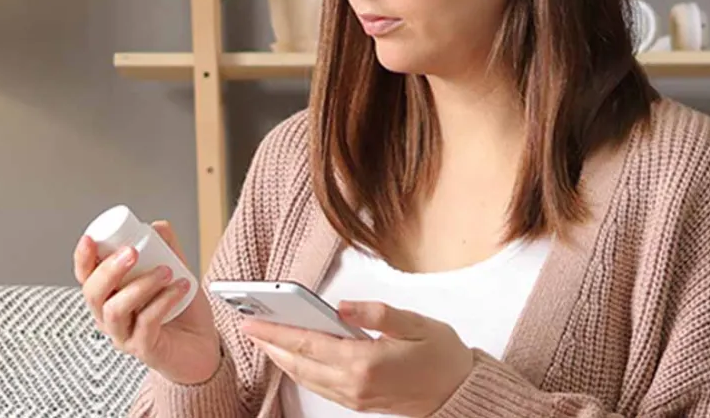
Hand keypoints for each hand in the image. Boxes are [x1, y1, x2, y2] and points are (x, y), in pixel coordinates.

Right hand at [74, 220, 220, 385]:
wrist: (204, 345)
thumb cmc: (183, 313)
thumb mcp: (175, 274)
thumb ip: (167, 250)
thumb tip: (157, 226)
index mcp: (110, 297)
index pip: (86, 277)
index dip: (83, 258)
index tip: (92, 238)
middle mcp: (110, 318)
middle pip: (93, 294)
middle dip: (109, 269)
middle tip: (132, 251)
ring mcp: (125, 336)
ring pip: (115, 310)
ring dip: (140, 285)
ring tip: (166, 271)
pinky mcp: (144, 349)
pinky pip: (146, 323)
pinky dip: (163, 300)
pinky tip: (180, 288)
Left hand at [241, 300, 473, 416]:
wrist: (460, 394)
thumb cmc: (443, 356)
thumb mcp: (416, 324)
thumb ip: (376, 313)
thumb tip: (342, 306)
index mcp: (366, 362)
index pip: (309, 343)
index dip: (276, 332)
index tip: (253, 320)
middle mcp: (355, 384)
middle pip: (300, 363)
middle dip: (271, 345)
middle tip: (249, 326)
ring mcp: (355, 397)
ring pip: (307, 378)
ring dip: (283, 359)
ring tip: (266, 339)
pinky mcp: (359, 403)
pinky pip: (320, 387)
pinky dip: (302, 371)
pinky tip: (296, 357)